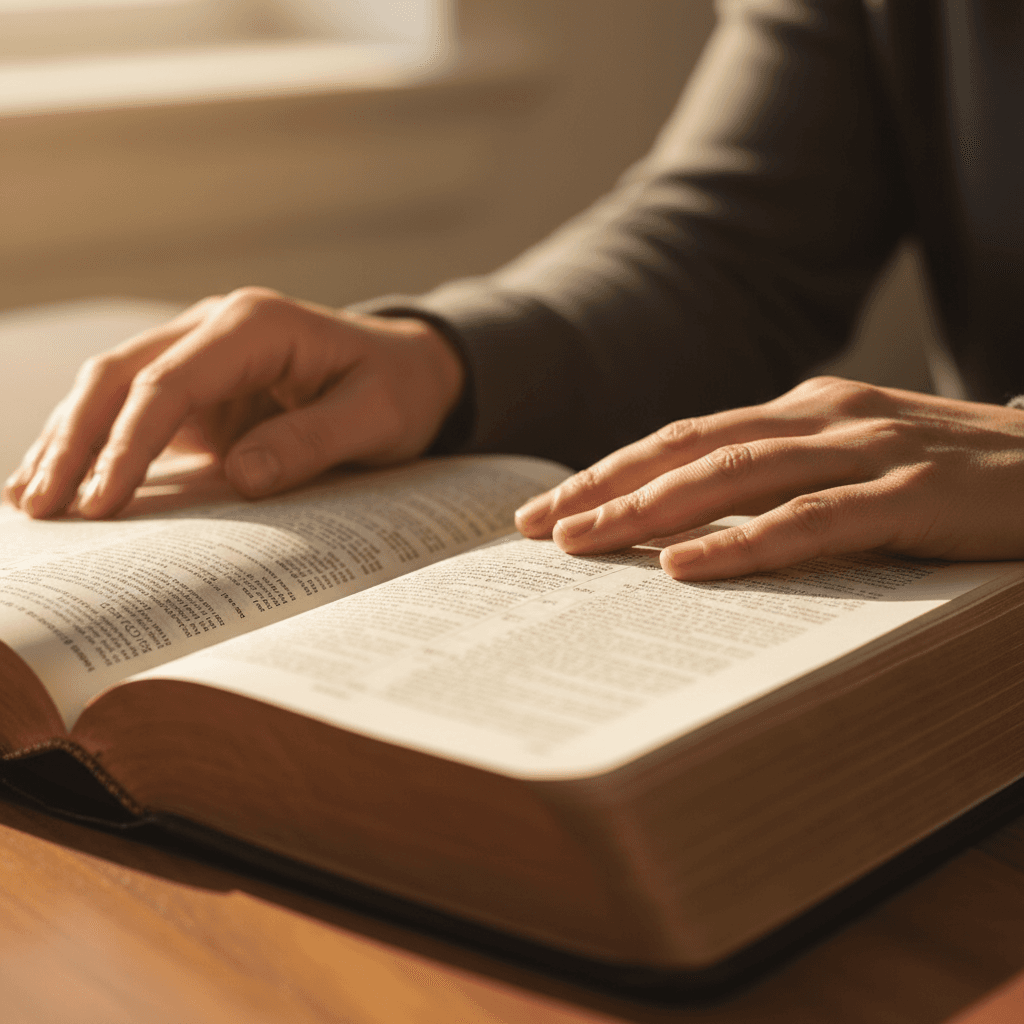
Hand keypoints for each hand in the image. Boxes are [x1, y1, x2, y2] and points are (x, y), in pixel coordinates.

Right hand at [3, 288, 464, 518]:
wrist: (409, 371)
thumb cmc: (397, 391)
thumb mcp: (376, 418)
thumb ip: (312, 441)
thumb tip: (240, 479)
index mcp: (255, 324)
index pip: (170, 381)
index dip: (130, 441)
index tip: (102, 500)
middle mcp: (215, 329)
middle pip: (120, 375)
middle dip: (75, 441)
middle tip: (42, 508)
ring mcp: (201, 355)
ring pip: (111, 388)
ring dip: (69, 441)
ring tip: (29, 502)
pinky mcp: (200, 388)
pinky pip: (134, 410)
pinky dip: (96, 444)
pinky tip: (61, 480)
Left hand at [514, 377, 1023, 579]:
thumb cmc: (957, 479)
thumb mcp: (858, 469)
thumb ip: (785, 484)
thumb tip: (694, 527)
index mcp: (804, 411)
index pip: (685, 437)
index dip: (612, 470)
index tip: (549, 507)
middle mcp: (824, 417)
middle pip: (689, 448)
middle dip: (606, 488)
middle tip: (535, 526)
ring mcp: (871, 448)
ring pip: (735, 476)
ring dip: (649, 510)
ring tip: (581, 543)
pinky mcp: (916, 491)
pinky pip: (812, 519)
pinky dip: (743, 543)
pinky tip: (685, 568)